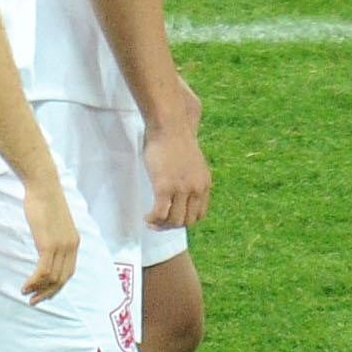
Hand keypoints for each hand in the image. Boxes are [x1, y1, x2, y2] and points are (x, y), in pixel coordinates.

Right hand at [20, 176, 79, 301]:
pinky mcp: (49, 245)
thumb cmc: (44, 202)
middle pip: (62, 278)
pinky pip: (43, 271)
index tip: (45, 293)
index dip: (57, 286)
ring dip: (39, 289)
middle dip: (48, 293)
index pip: (69, 272)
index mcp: (74, 242)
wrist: (43, 187)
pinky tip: (25, 286)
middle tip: (35, 301)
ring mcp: (62, 246)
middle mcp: (71, 246)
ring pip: (53, 277)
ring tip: (26, 294)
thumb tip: (44, 247)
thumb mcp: (53, 224)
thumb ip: (52, 238)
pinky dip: (34, 282)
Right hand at [144, 85, 209, 227]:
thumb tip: (181, 187)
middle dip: (172, 226)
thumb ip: (190, 178)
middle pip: (187, 221)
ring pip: (174, 220)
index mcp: (205, 184)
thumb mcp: (192, 163)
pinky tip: (146, 217)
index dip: (185, 221)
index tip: (172, 218)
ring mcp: (181, 189)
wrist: (171, 125)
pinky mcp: (165, 187)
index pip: (200, 214)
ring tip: (151, 221)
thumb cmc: (176, 139)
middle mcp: (196, 189)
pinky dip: (152, 219)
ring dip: (161, 225)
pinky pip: (160, 213)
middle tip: (158, 223)